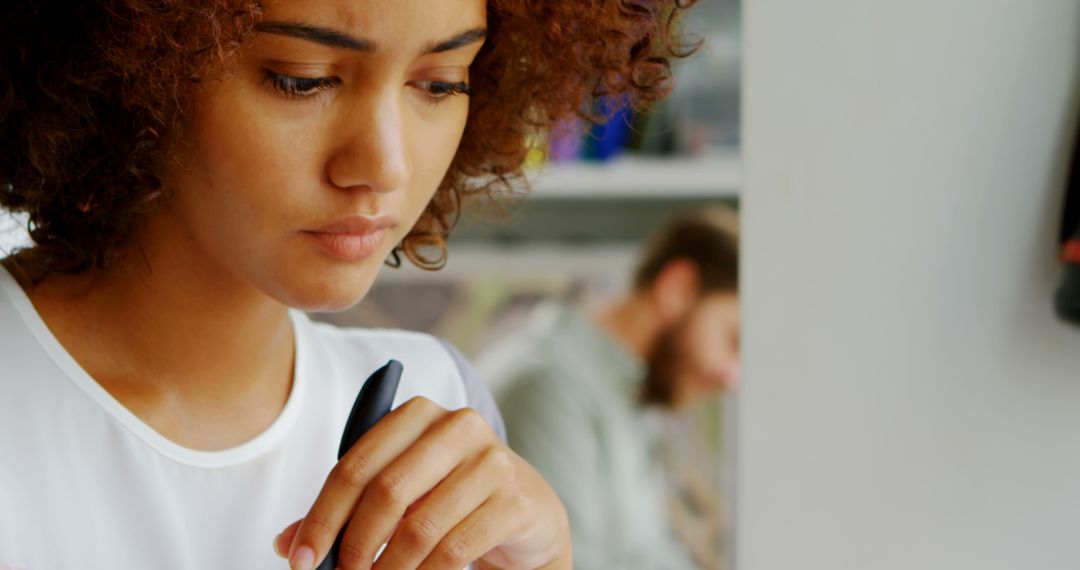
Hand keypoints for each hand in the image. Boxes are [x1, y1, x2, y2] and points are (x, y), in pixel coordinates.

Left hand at [273, 397, 571, 569]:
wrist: (528, 513)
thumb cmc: (452, 497)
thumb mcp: (399, 496)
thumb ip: (348, 511)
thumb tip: (287, 544)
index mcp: (418, 414)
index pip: (356, 465)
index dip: (321, 516)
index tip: (300, 558)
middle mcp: (458, 426)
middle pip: (386, 492)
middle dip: (353, 546)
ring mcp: (492, 460)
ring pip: (421, 526)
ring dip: (389, 569)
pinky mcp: (515, 499)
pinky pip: (456, 549)